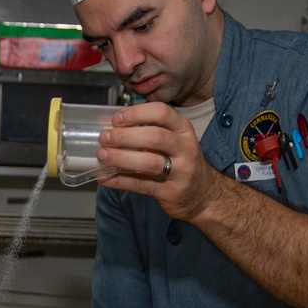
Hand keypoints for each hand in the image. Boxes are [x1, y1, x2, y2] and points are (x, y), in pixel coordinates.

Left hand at [96, 102, 221, 220]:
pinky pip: (142, 185)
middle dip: (125, 136)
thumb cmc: (182, 162)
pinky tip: (105, 177)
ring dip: (121, 158)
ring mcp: (181, 171)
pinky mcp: (171, 192)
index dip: (136, 114)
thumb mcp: (174, 141)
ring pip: (149, 162)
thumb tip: (109, 126)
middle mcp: (185, 148)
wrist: (204, 194)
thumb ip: (147, 131)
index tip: (116, 119)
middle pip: (154, 137)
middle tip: (104, 138)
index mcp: (183, 129)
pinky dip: (120, 181)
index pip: (161, 112)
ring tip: (103, 156)